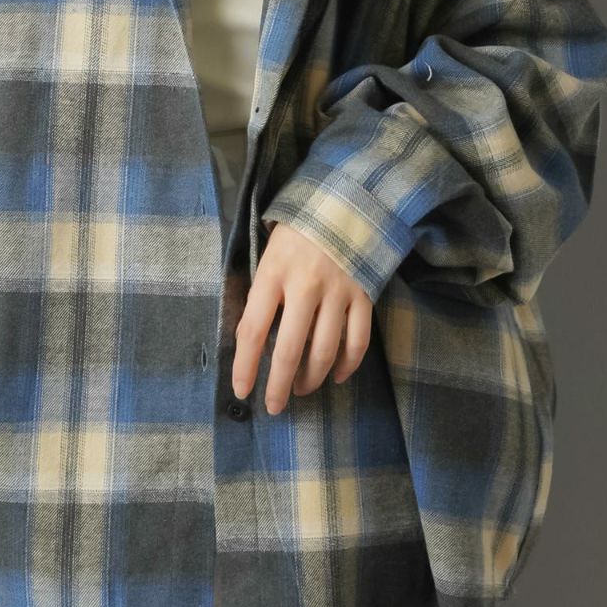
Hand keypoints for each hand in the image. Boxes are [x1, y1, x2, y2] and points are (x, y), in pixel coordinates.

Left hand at [233, 221, 372, 413]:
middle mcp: (305, 285)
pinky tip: (335, 376)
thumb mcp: (268, 254)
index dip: (246, 366)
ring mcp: (338, 292)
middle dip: (279, 386)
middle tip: (274, 406)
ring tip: (301, 390)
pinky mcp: (364, 296)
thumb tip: (248, 340)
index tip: (241, 390)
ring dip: (311, 379)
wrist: (346, 200)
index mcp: (273, 273)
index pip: (253, 330)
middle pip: (290, 350)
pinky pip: (357, 342)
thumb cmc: (298, 231)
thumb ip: (260, 293)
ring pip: (325, 352)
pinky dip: (347, 366)